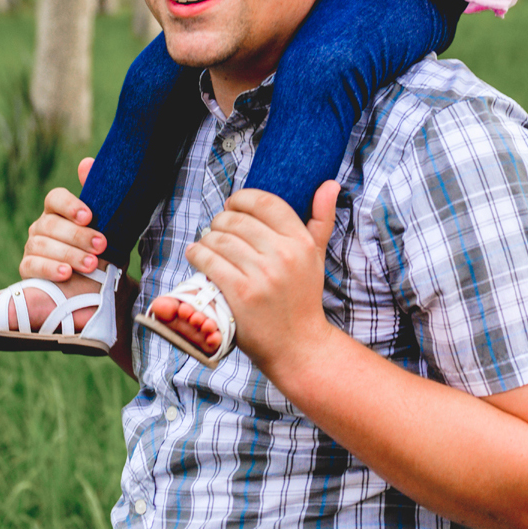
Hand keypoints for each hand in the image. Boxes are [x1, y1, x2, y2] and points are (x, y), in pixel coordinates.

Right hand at [21, 157, 108, 282]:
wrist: (101, 276)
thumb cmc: (103, 244)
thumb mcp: (108, 221)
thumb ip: (98, 193)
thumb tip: (87, 162)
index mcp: (59, 209)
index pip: (55, 198)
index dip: (70, 205)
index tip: (89, 216)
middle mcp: (42, 224)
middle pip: (52, 225)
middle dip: (79, 236)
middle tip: (101, 246)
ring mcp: (32, 245)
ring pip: (43, 245)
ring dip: (69, 255)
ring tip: (91, 264)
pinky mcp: (27, 267)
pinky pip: (32, 266)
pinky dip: (50, 269)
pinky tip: (66, 273)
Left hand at [186, 181, 340, 377]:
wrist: (297, 344)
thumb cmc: (303, 297)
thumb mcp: (317, 256)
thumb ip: (322, 218)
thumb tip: (330, 184)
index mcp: (301, 242)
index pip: (266, 202)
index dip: (242, 199)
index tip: (233, 206)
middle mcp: (283, 255)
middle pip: (237, 220)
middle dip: (220, 220)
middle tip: (217, 228)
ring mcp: (261, 275)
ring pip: (219, 239)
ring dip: (206, 237)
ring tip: (206, 243)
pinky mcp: (240, 294)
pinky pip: (210, 261)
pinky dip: (197, 254)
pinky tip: (196, 254)